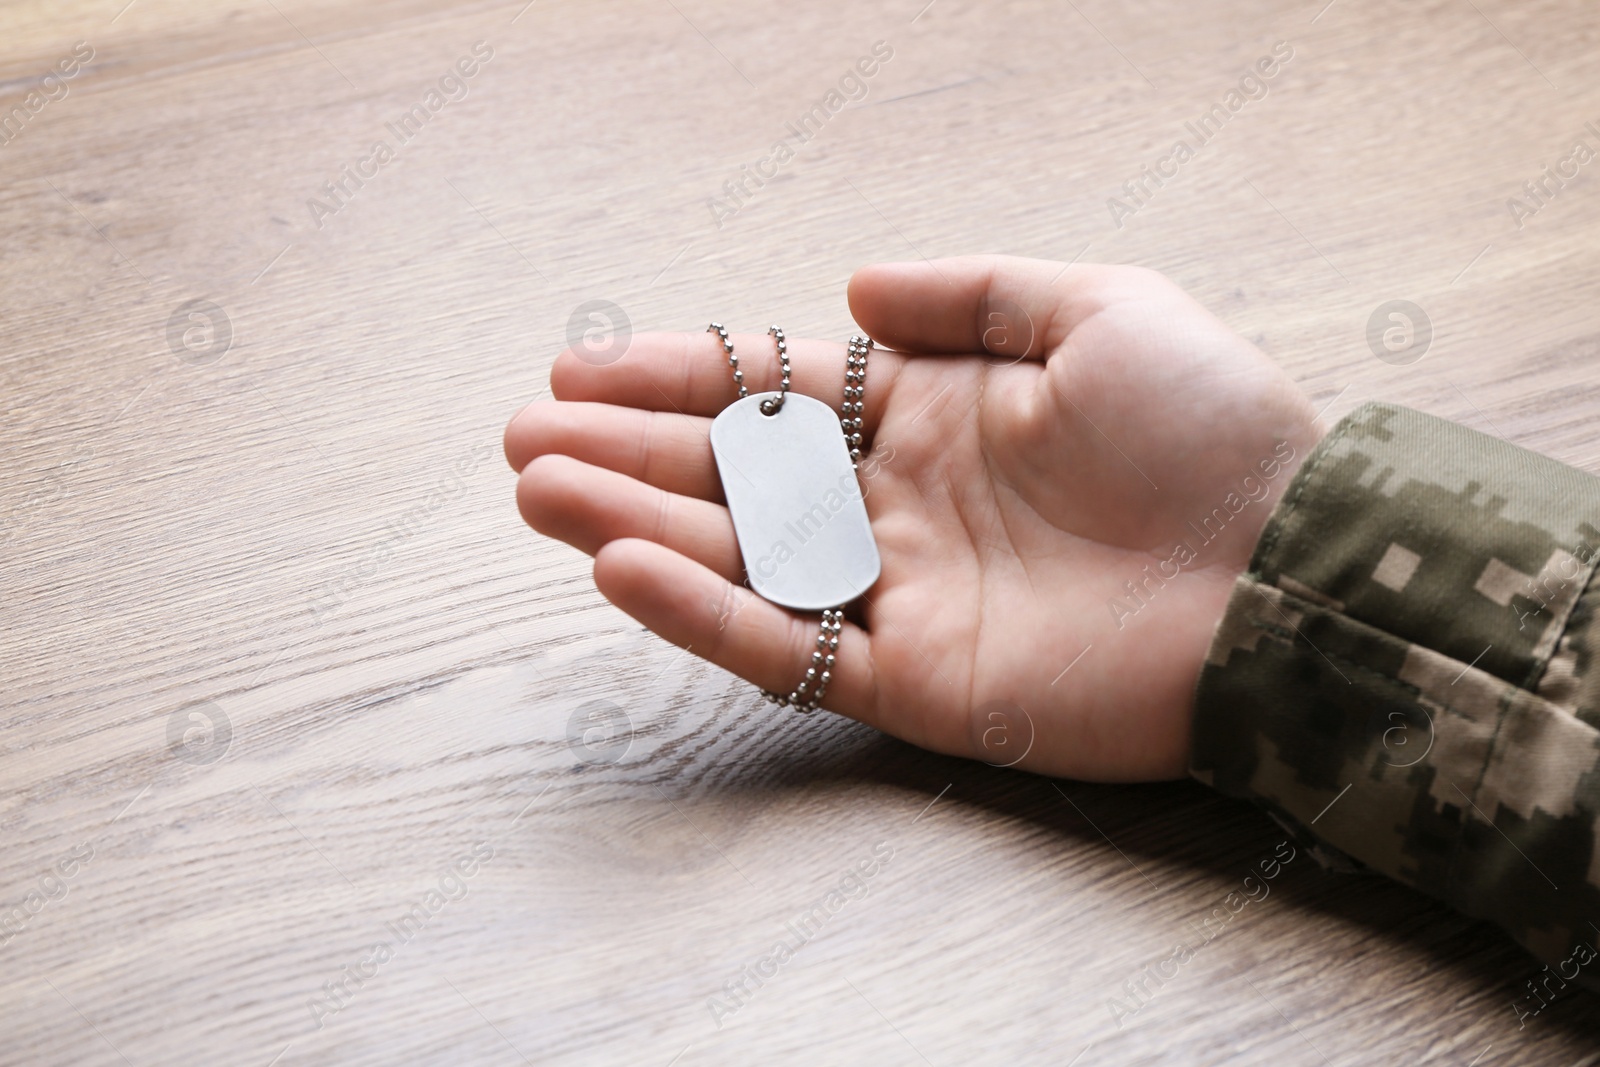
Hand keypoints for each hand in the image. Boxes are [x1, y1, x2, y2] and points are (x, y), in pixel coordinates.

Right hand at [505, 256, 1322, 780]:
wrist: (1291, 574)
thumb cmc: (1213, 431)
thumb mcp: (1101, 310)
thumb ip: (973, 294)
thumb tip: (852, 291)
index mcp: (935, 415)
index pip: (776, 390)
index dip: (679, 374)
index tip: (584, 364)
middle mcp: (900, 505)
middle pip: (734, 474)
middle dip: (627, 451)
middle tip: (526, 437)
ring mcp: (900, 596)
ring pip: (739, 558)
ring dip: (633, 523)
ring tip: (538, 489)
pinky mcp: (916, 684)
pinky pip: (788, 648)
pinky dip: (704, 612)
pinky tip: (623, 566)